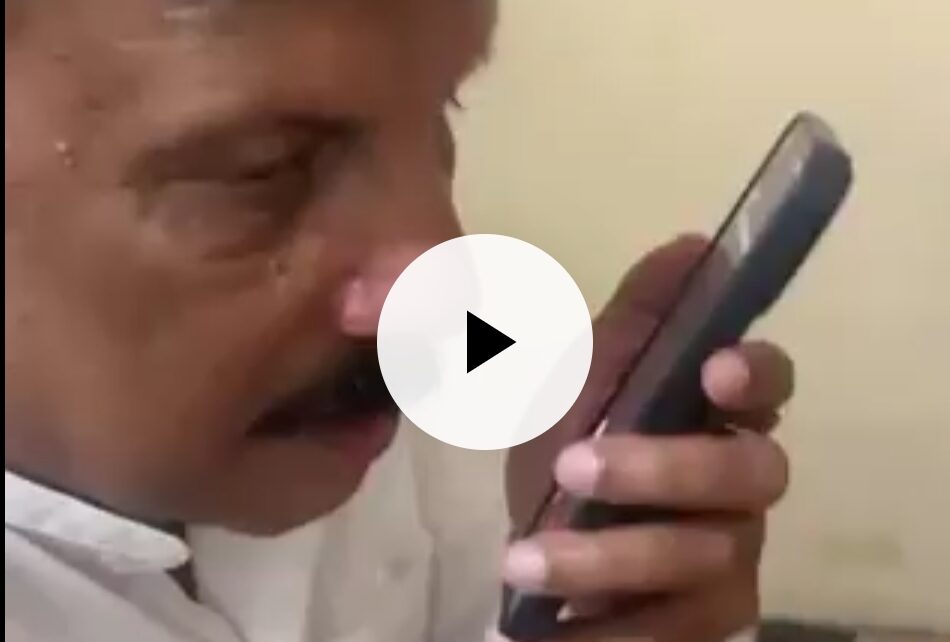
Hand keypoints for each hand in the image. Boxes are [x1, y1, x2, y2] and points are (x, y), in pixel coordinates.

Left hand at [501, 236, 792, 641]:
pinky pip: (675, 630)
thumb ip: (636, 317)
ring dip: (609, 553)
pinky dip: (610, 626)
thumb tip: (695, 242)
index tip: (716, 371)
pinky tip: (550, 625)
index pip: (771, 383)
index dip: (757, 375)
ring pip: (703, 556)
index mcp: (715, 415)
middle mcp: (740, 483)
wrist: (536, 549)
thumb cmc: (567, 448)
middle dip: (664, 468)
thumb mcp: (581, 378)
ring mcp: (730, 556)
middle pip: (749, 471)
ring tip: (526, 558)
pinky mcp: (705, 621)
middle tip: (575, 465)